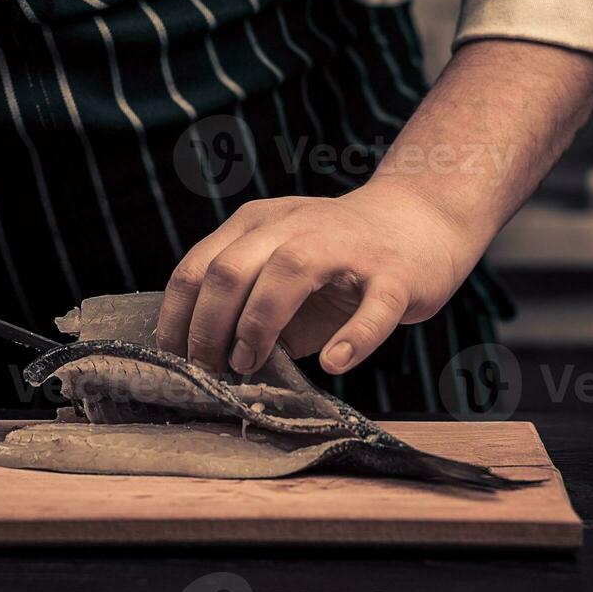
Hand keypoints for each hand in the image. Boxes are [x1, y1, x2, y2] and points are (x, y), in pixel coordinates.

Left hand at [155, 181, 483, 375]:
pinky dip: (351, 339)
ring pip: (288, 272)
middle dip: (208, 327)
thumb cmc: (337, 261)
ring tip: (249, 364)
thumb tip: (209, 363)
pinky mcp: (394, 273)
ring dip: (258, 325)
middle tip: (209, 369)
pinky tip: (334, 363)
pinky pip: (373, 308)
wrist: (419, 221)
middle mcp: (293, 226)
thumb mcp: (279, 270)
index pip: (197, 267)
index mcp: (256, 224)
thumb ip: (247, 305)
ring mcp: (344, 245)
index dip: (177, 318)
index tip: (174, 359)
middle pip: (230, 270)